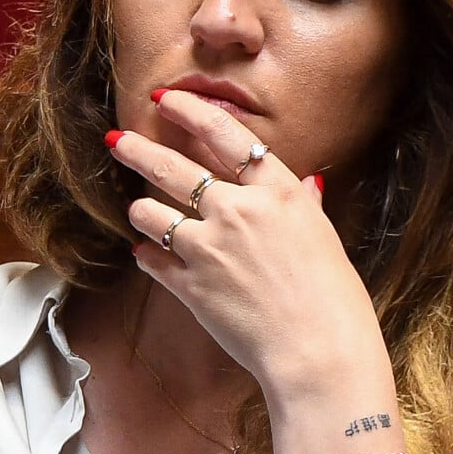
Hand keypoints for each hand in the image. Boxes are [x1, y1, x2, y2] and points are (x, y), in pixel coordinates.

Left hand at [107, 90, 383, 397]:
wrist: (319, 352)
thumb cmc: (334, 296)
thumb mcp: (325, 236)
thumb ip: (305, 204)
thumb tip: (307, 183)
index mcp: (277, 192)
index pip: (225, 134)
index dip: (190, 111)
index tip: (166, 100)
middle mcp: (238, 210)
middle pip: (173, 167)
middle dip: (138, 149)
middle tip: (118, 141)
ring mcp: (209, 248)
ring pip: (151, 212)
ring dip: (140, 209)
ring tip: (139, 210)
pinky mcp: (191, 286)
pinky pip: (152, 259)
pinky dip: (147, 253)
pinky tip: (146, 251)